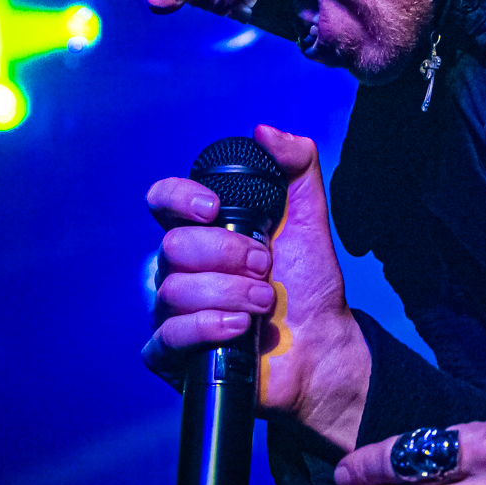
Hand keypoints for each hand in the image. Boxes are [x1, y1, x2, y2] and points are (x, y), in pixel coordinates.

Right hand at [144, 124, 370, 452]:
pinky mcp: (175, 353)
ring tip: (264, 303)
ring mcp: (175, 310)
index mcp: (204, 232)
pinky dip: (205, 328)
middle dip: (227, 254)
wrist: (321, 345)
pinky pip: (165, 337)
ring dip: (228, 294)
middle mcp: (182, 268)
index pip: (163, 201)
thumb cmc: (309, 285)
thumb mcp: (309, 219)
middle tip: (265, 267)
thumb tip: (266, 130)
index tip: (214, 207)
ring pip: (173, 291)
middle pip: (173, 246)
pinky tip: (238, 329)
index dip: (178, 197)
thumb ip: (296, 168)